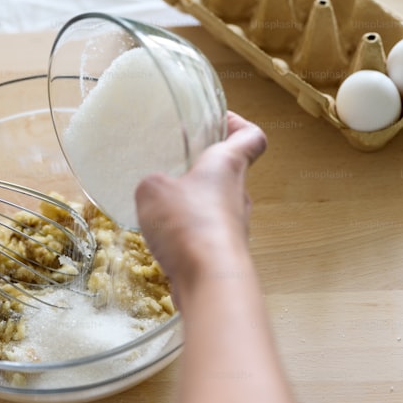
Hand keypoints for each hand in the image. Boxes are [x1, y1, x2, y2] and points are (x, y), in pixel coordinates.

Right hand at [134, 111, 266, 287]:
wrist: (210, 280)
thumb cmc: (187, 223)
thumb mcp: (152, 190)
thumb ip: (152, 183)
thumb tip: (156, 191)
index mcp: (227, 165)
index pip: (251, 136)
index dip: (238, 125)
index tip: (218, 122)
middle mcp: (238, 193)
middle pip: (229, 172)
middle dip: (203, 168)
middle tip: (174, 166)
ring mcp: (234, 226)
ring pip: (216, 205)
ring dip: (193, 204)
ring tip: (162, 208)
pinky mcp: (224, 253)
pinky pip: (206, 235)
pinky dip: (188, 234)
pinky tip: (165, 240)